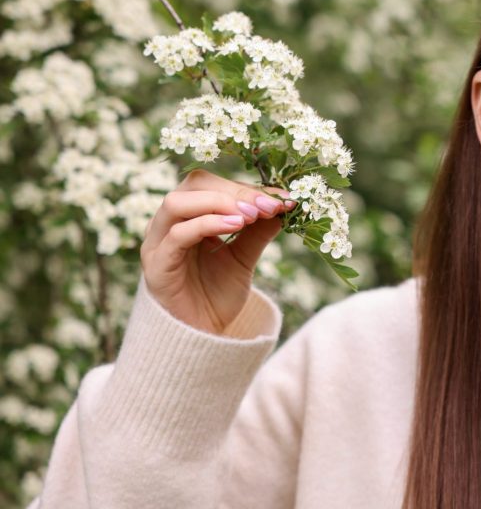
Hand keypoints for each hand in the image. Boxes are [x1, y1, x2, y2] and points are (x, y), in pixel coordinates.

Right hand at [140, 169, 294, 333]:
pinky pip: (177, 235)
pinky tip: (237, 225)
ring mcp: (158, 243)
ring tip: (252, 215)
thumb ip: (258, 230)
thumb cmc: (217, 293)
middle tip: (267, 205)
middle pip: (194, 185)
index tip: (282, 198)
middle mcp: (168, 223)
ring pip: (177, 203)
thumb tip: (282, 204)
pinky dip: (208, 223)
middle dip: (235, 191)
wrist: (201, 336)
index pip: (213, 184)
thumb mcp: (245, 256)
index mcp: (189, 215)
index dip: (248, 187)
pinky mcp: (156, 265)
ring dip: (219, 202)